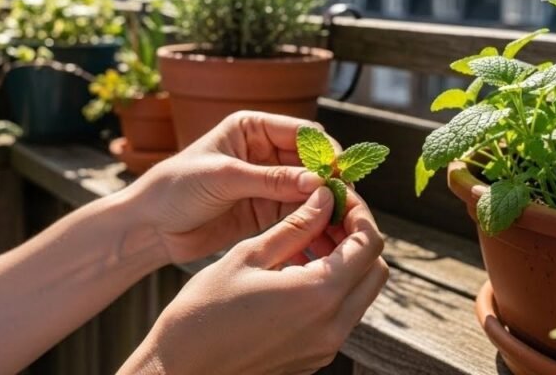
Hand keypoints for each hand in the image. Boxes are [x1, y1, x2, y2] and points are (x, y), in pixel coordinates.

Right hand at [120, 185, 388, 374]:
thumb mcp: (248, 256)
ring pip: (360, 293)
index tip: (337, 197)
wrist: (180, 370)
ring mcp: (325, 346)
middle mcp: (332, 326)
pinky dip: (332, 287)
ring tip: (307, 239)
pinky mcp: (314, 357)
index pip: (369, 244)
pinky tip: (297, 269)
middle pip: (375, 270)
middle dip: (357, 237)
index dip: (359, 213)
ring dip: (345, 262)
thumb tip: (324, 198)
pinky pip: (341, 315)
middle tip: (325, 215)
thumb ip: (295, 226)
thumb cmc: (203, 313)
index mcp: (319, 295)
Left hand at [125, 111, 335, 264]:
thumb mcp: (224, 177)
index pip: (302, 133)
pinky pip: (298, 211)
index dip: (325, 152)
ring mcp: (268, 182)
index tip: (340, 173)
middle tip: (347, 199)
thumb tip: (319, 182)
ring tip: (341, 218)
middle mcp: (265, 151)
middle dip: (331, 178)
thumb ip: (272, 179)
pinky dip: (314, 219)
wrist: (150, 227)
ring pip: (310, 188)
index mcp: (253, 127)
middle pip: (313, 161)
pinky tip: (326, 230)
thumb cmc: (176, 188)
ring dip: (326, 201)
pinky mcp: (267, 210)